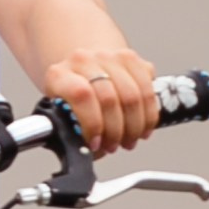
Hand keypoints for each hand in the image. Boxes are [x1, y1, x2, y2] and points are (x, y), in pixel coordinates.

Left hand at [42, 46, 157, 159]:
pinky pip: (148, 90)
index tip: (96, 144)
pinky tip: (142, 128)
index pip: (81, 96)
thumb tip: (88, 152)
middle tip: (114, 146)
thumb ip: (73, 133)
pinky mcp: (131, 57)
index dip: (92, 124)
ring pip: (132, 95)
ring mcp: (108, 56)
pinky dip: (149, 115)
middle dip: (115, 131)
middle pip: (109, 98)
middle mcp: (83, 60)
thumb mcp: (62, 116)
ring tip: (129, 141)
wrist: (81, 72)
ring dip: (134, 126)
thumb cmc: (71, 101)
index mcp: (59, 74)